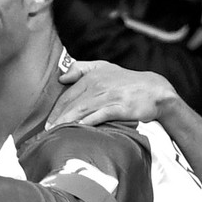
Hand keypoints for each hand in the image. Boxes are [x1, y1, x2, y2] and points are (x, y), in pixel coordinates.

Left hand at [45, 60, 178, 129]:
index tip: (47, 123)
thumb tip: (62, 77)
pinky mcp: (121, 107)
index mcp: (92, 77)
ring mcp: (110, 96)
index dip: (56, 109)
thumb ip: (81, 69)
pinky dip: (88, 122)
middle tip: (46, 132)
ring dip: (67, 122)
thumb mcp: (104, 68)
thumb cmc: (126, 82)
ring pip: (83, 110)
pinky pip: (100, 115)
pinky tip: (78, 129)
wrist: (155, 90)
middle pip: (72, 103)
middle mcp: (98, 85)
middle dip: (57, 118)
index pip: (68, 95)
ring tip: (56, 133)